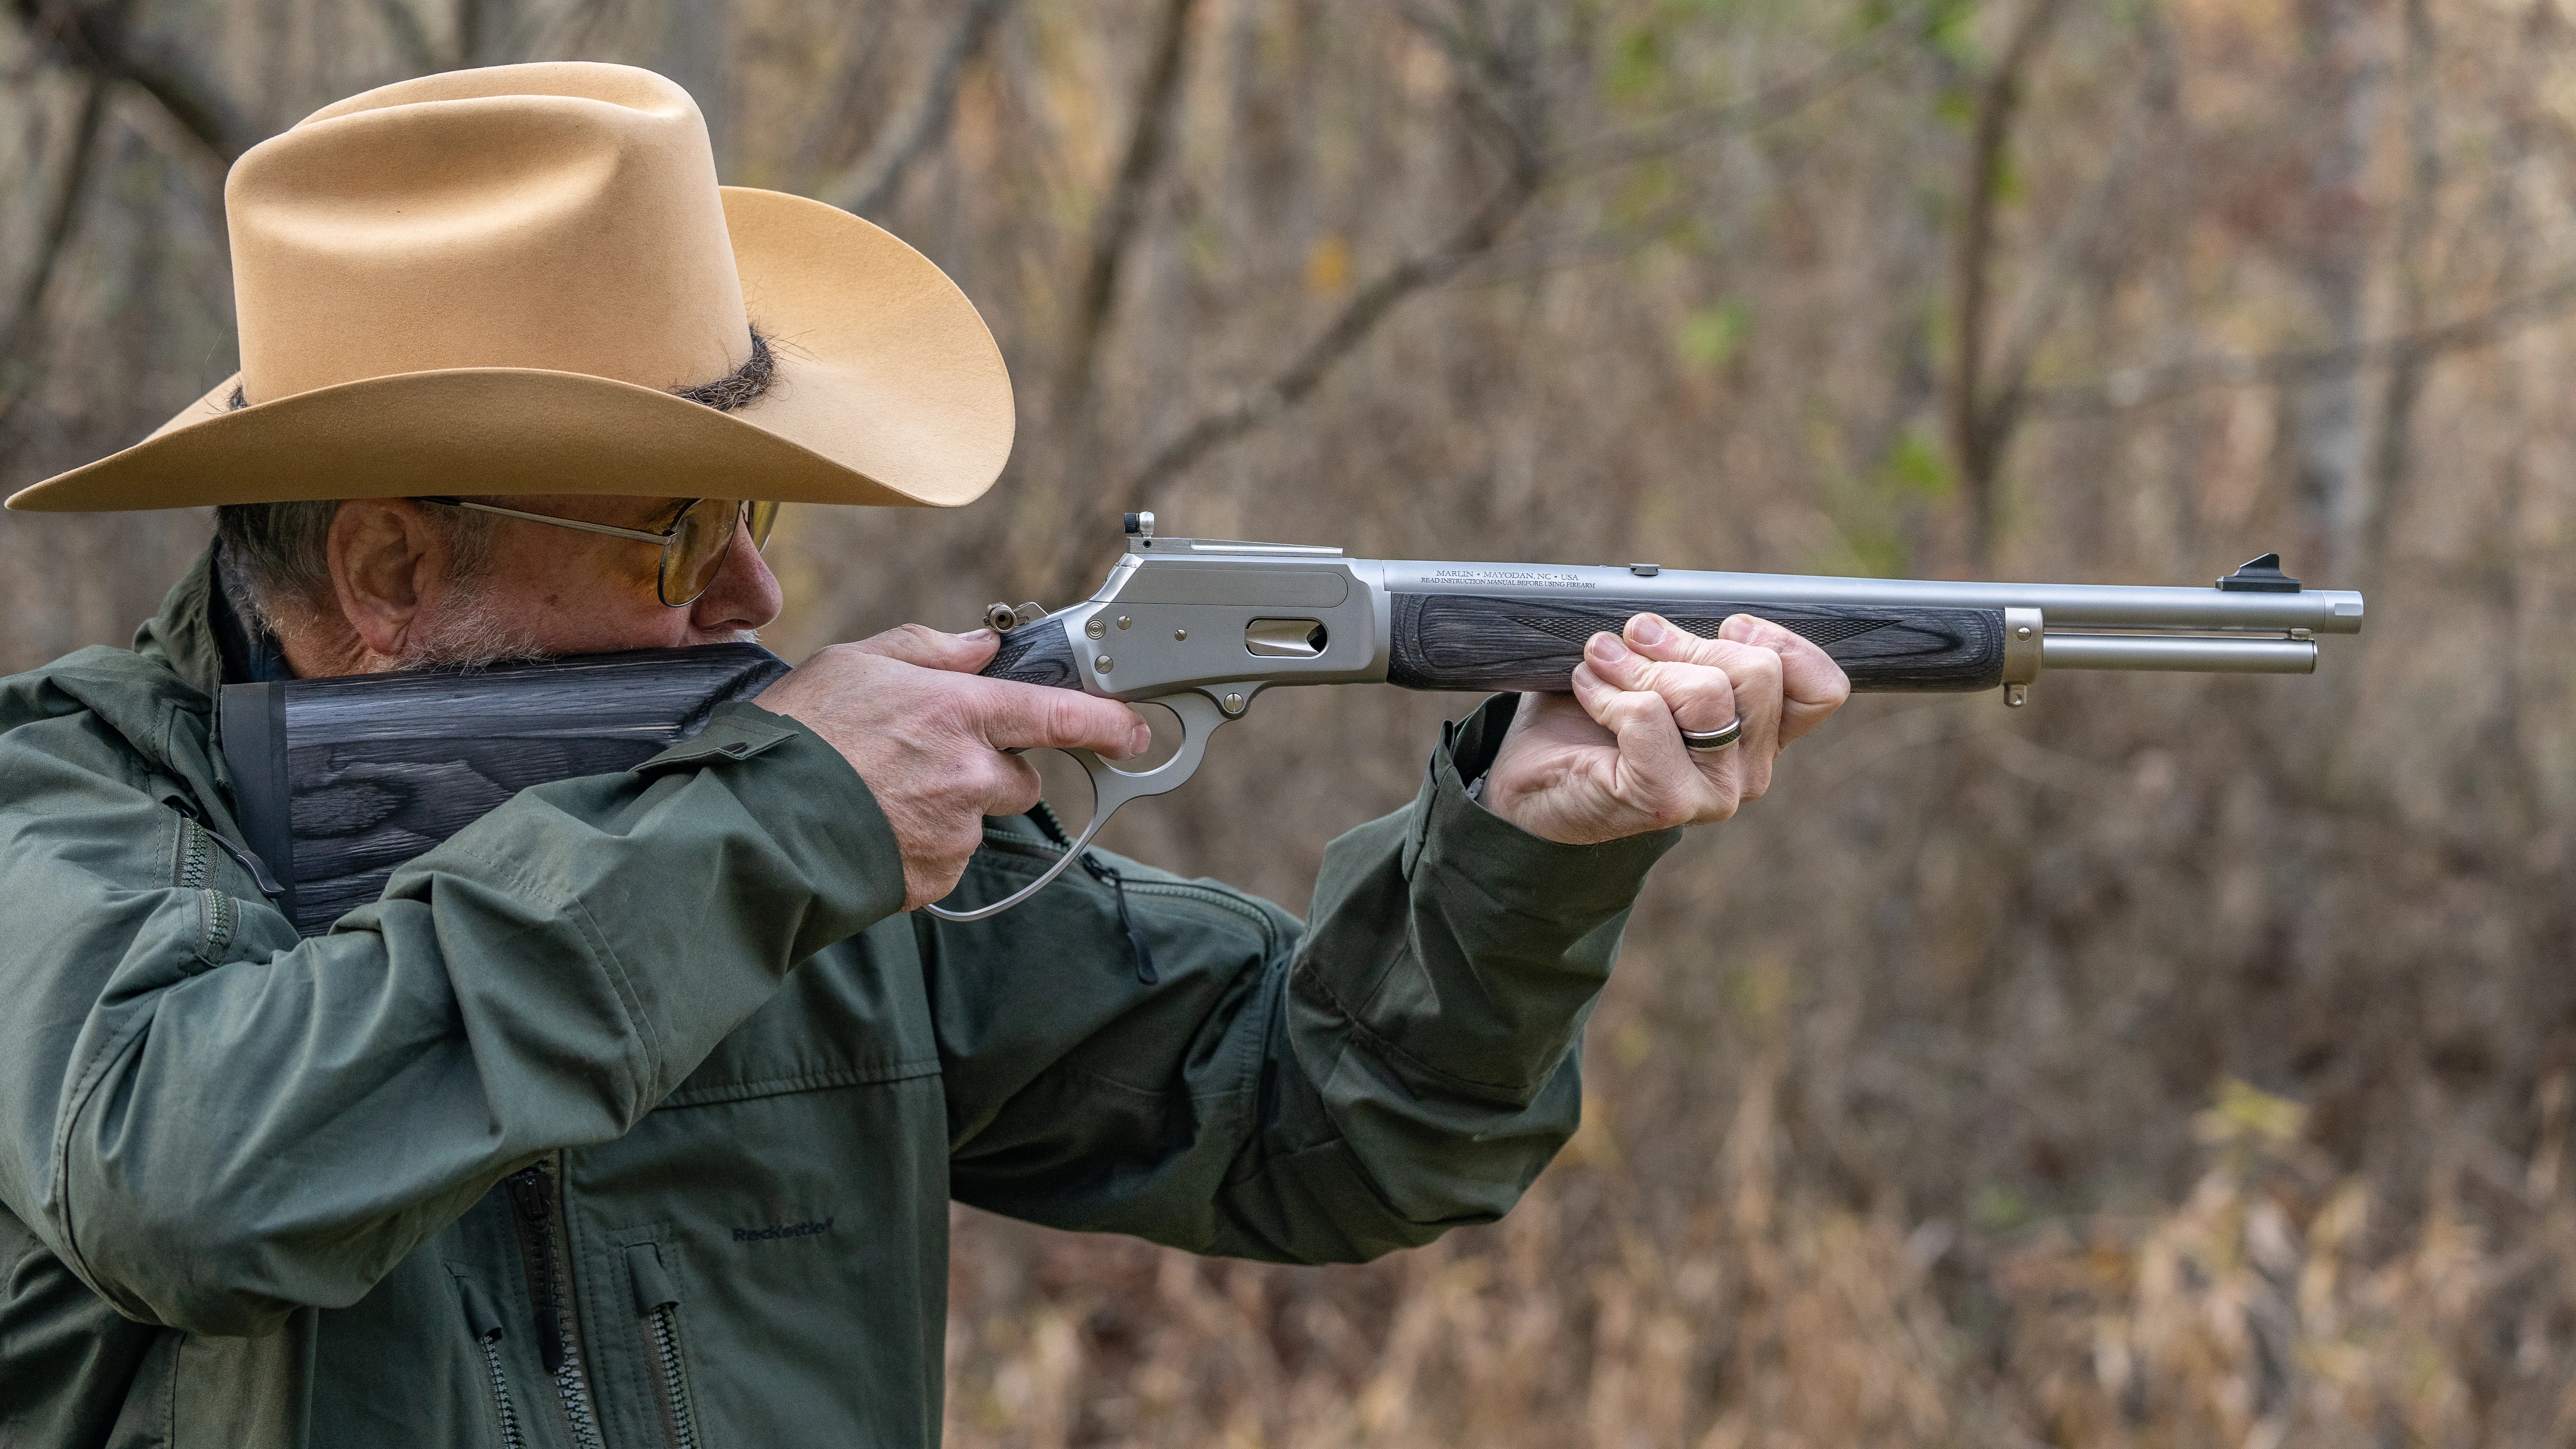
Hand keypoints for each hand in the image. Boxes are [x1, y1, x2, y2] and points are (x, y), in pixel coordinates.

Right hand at [756, 626, 1149, 908]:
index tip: (1134, 730)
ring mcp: (954, 832)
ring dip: (950, 809)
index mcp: (957, 712)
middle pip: (1020, 779)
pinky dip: (922, 846)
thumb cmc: (798, 737)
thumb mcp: (855, 664)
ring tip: (883, 795)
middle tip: (928, 762)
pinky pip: (947, 859)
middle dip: (992, 772)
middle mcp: (967, 774)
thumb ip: (929, 651)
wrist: (754, 826)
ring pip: (979, 820)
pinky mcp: (934, 879)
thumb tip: (981, 645)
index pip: (1056, 714)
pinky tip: (876, 827)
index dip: (1105, 722)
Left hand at [1482, 613, 1849, 844]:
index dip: (1781, 642)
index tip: (1726, 626)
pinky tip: (1588, 692)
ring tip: (1602, 660)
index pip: (1823, 688)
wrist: (1534, 781)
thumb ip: (1692, 646)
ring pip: (1707, 693)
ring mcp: (1714, 793)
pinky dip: (1609, 692)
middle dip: (1685, 642)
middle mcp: (1749, 770)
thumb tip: (1677, 607)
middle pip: (1756, 672)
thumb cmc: (1594, 719)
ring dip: (1641, 664)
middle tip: (1634, 638)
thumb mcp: (1656, 667)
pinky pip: (1650, 717)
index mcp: (1762, 735)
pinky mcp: (1666, 803)